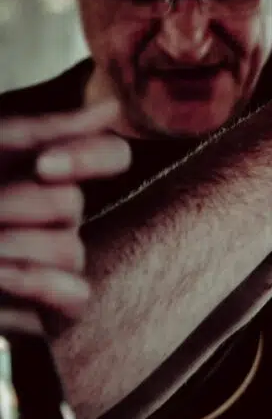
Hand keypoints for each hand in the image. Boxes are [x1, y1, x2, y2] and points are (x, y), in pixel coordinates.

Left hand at [0, 102, 130, 318]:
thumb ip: (37, 132)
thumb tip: (111, 108)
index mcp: (37, 172)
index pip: (108, 155)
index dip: (91, 158)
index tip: (43, 166)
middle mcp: (51, 217)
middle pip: (71, 203)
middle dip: (17, 205)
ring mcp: (52, 264)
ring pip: (69, 248)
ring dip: (14, 245)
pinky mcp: (51, 310)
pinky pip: (75, 293)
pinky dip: (35, 282)